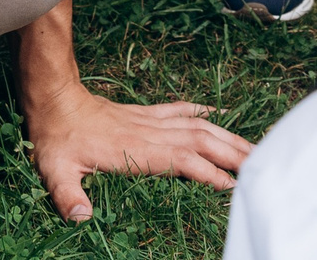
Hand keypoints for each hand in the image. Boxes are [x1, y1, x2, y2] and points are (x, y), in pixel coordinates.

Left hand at [13, 0, 250, 222]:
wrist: (53, 99)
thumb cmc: (54, 139)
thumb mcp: (55, 170)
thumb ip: (68, 195)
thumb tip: (80, 217)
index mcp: (137, 149)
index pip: (183, 160)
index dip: (209, 172)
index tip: (234, 185)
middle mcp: (151, 132)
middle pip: (202, 140)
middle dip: (233, 153)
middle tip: (263, 166)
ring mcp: (150, 121)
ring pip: (198, 125)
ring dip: (226, 135)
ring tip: (253, 147)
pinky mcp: (144, 113)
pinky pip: (180, 110)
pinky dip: (202, 112)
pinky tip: (218, 113)